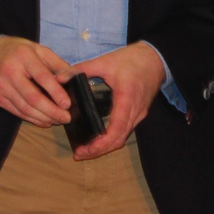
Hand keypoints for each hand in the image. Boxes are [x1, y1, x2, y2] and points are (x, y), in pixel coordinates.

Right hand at [0, 36, 71, 126]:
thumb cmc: (18, 51)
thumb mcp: (38, 49)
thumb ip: (56, 63)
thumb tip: (72, 79)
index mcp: (24, 56)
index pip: (42, 77)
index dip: (56, 92)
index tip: (68, 104)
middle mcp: (10, 72)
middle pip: (33, 98)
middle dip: (52, 111)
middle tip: (66, 118)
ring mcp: (1, 87)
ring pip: (25, 108)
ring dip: (44, 118)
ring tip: (57, 120)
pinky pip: (17, 112)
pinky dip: (32, 119)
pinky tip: (44, 120)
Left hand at [64, 42, 165, 160]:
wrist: (155, 58)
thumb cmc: (131, 59)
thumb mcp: (105, 61)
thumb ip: (82, 69)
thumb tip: (59, 77)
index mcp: (127, 98)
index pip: (116, 128)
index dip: (102, 143)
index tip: (85, 149)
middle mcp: (135, 111)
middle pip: (119, 139)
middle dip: (99, 150)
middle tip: (79, 155)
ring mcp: (139, 114)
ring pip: (123, 137)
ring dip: (106, 147)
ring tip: (86, 150)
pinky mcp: (139, 113)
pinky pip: (125, 131)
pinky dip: (112, 138)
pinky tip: (99, 138)